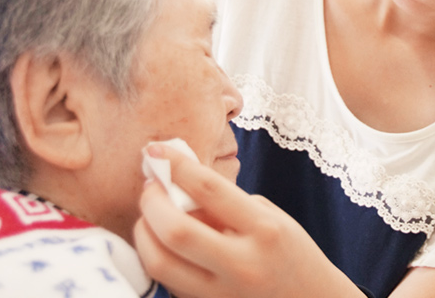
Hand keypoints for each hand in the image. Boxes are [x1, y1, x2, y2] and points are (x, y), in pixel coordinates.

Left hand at [134, 143, 361, 297]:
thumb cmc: (290, 252)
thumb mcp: (267, 217)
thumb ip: (224, 205)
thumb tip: (175, 190)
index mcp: (264, 229)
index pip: (209, 189)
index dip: (175, 164)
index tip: (155, 150)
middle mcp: (243, 264)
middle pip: (176, 230)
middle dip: (151, 202)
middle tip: (151, 187)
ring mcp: (223, 293)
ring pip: (160, 264)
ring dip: (144, 233)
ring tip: (150, 216)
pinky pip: (168, 282)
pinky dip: (158, 258)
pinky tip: (163, 244)